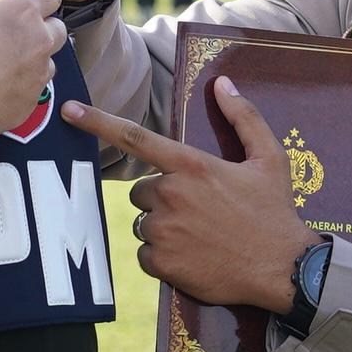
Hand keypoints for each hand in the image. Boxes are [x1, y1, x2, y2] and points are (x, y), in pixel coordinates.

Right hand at [0, 0, 66, 154]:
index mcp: (20, 9)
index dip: (39, 1)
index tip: (29, 7)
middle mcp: (37, 38)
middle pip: (56, 28)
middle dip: (39, 31)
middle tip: (12, 39)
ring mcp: (39, 71)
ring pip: (47, 60)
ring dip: (31, 61)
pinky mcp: (33, 100)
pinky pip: (35, 87)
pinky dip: (21, 87)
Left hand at [64, 78, 317, 310]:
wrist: (283, 267)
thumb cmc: (274, 211)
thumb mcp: (269, 158)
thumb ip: (243, 117)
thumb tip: (222, 84)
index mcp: (190, 165)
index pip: (134, 137)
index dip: (96, 122)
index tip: (68, 111)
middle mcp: (171, 194)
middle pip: (141, 191)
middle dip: (160, 200)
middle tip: (196, 212)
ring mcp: (163, 229)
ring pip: (143, 223)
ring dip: (162, 229)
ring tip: (199, 236)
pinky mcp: (161, 262)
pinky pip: (145, 255)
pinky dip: (162, 258)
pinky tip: (192, 257)